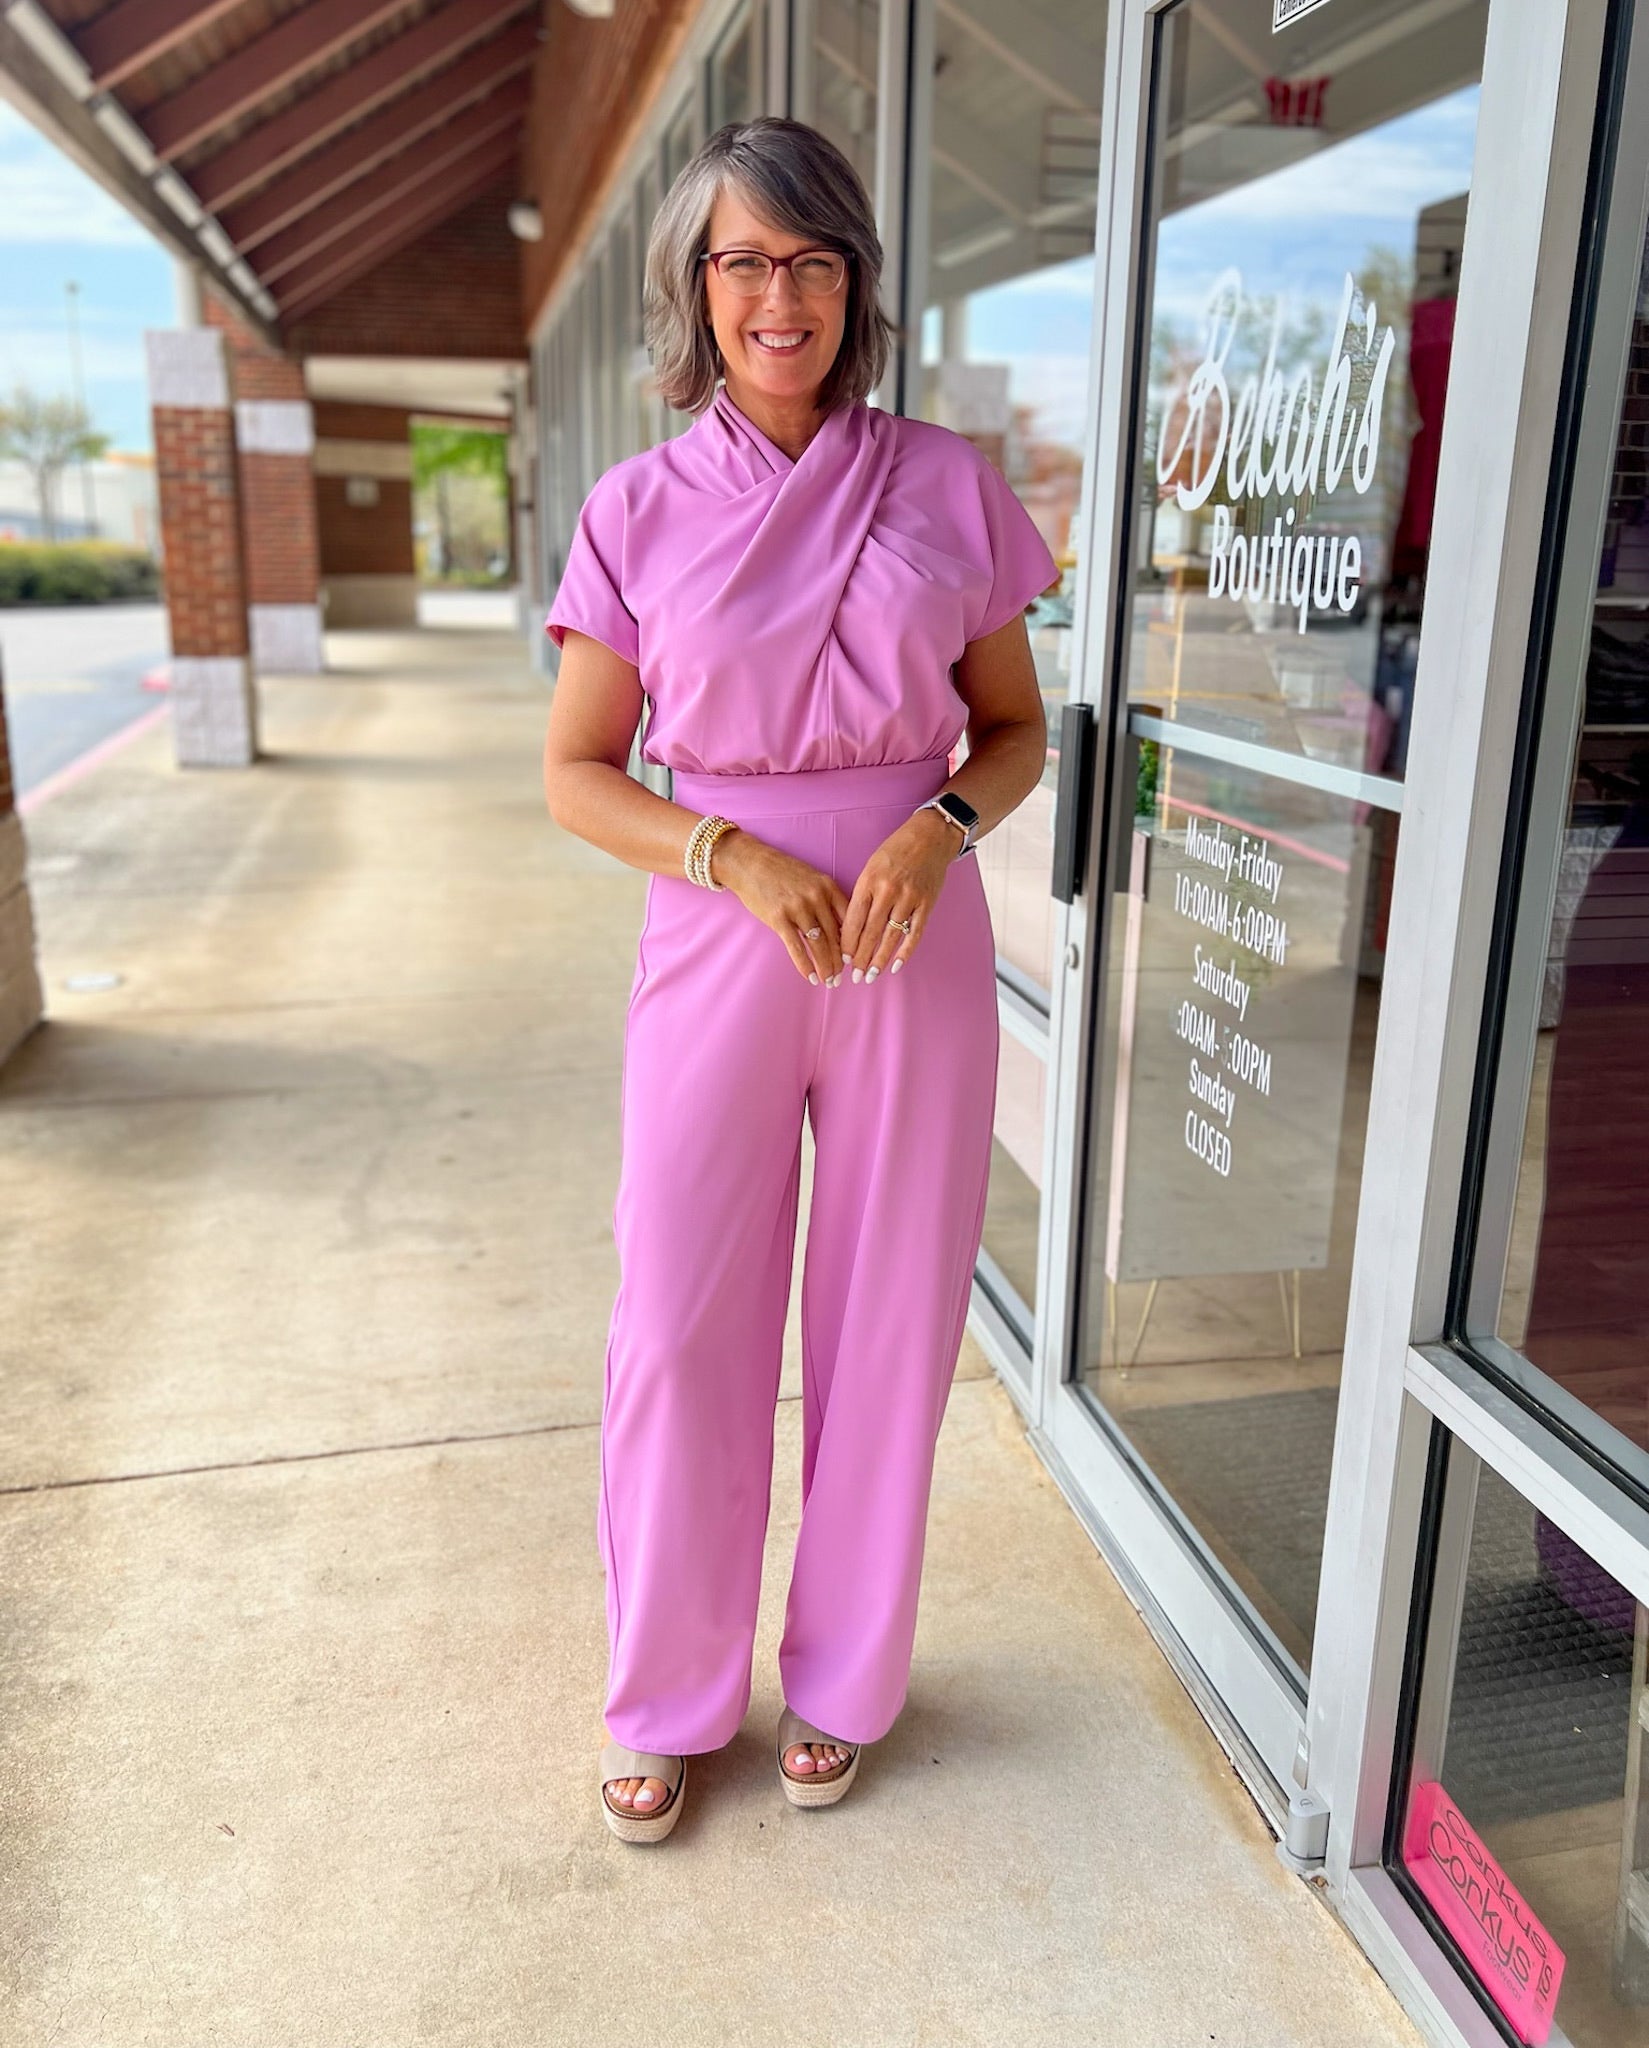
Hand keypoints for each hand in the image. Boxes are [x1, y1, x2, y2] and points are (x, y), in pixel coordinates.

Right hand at [710, 828, 851, 984]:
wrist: (749, 863)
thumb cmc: (781, 872)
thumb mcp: (811, 878)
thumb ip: (826, 899)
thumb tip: (840, 929)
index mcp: (827, 886)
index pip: (848, 919)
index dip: (853, 942)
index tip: (854, 958)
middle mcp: (816, 897)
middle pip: (835, 936)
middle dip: (840, 961)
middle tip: (842, 977)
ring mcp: (798, 908)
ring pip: (818, 945)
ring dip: (825, 967)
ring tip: (829, 981)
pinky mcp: (779, 918)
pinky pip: (796, 947)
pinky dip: (805, 965)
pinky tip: (811, 977)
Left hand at [839, 808, 961, 981]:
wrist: (930, 837)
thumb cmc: (895, 852)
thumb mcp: (871, 867)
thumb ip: (863, 895)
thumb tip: (851, 928)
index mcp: (869, 881)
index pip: (853, 920)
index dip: (847, 943)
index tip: (842, 959)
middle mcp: (888, 891)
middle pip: (870, 933)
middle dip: (860, 958)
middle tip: (853, 977)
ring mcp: (909, 898)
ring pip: (891, 937)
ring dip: (879, 960)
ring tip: (870, 976)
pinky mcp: (926, 904)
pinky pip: (914, 934)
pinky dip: (905, 952)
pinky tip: (895, 965)